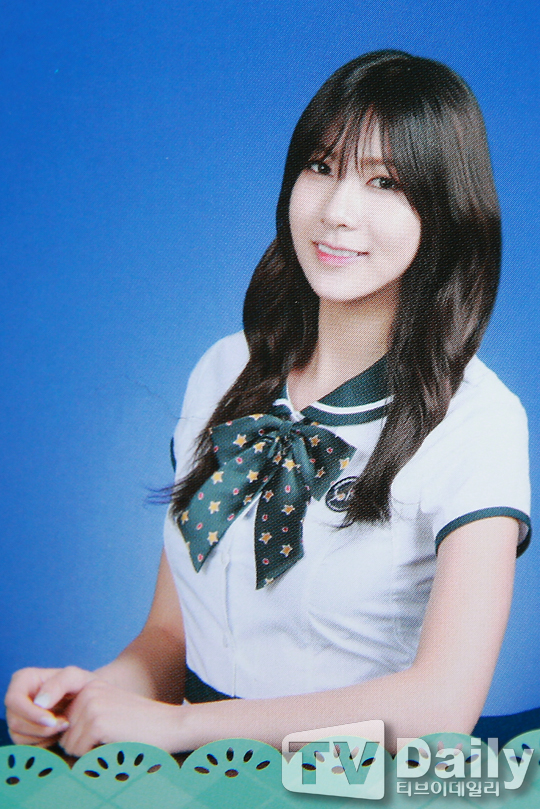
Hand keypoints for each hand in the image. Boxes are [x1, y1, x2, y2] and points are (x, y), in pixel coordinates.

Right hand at [5, 665, 95, 745]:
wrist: (89, 700)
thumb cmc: (81, 685)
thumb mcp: (75, 677)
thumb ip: (58, 684)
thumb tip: (39, 703)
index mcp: (23, 680)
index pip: (14, 700)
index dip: (30, 713)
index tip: (51, 720)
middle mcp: (16, 699)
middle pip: (15, 721)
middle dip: (40, 728)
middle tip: (64, 724)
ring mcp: (18, 717)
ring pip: (18, 736)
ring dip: (43, 736)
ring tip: (63, 726)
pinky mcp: (23, 732)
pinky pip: (25, 746)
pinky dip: (42, 743)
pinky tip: (57, 734)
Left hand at [58, 679, 184, 755]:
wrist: (168, 724)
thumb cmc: (138, 723)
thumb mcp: (108, 707)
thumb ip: (82, 711)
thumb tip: (56, 728)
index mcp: (89, 685)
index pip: (60, 718)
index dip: (71, 732)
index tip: (95, 732)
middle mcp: (87, 690)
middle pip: (62, 732)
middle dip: (80, 742)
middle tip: (110, 734)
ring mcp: (92, 704)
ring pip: (68, 744)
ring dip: (87, 750)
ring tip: (112, 738)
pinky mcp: (97, 721)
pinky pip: (78, 751)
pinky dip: (93, 755)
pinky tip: (114, 742)